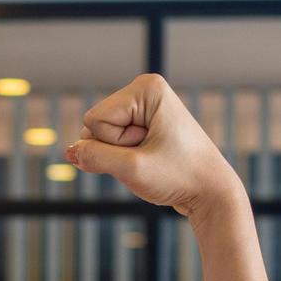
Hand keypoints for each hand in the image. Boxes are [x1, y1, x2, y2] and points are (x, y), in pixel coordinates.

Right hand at [64, 73, 245, 223]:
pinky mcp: (142, 124)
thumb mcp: (131, 169)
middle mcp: (145, 90)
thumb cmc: (179, 177)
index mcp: (147, 88)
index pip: (94, 120)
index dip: (114, 145)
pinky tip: (146, 161)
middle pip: (95, 125)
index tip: (148, 150)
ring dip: (119, 157)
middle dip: (115, 150)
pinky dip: (123, 159)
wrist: (211, 192)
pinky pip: (112, 143)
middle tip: (150, 158)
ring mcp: (144, 107)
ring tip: (152, 160)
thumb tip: (69, 152)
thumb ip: (94, 158)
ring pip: (101, 137)